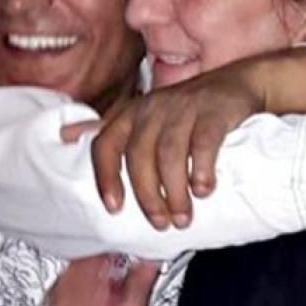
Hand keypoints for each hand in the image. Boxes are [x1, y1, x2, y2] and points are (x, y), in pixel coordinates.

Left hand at [92, 63, 265, 228]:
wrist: (240, 83)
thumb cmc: (188, 108)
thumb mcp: (147, 115)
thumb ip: (112, 129)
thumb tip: (65, 136)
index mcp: (132, 112)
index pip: (106, 144)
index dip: (106, 177)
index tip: (114, 208)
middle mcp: (153, 107)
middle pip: (139, 155)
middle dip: (147, 195)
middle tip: (161, 222)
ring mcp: (184, 107)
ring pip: (169, 152)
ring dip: (174, 191)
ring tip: (183, 217)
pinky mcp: (214, 111)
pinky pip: (203, 142)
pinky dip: (201, 169)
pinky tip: (203, 190)